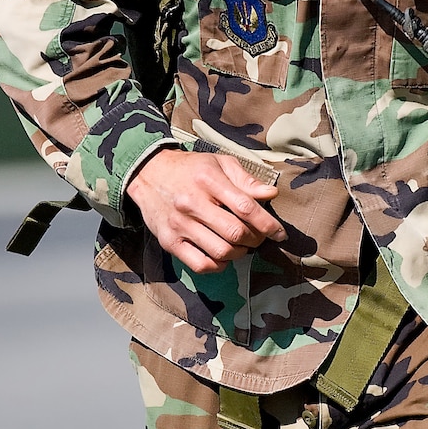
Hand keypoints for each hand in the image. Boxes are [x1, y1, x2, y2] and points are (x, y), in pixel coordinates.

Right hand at [126, 148, 284, 273]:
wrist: (147, 174)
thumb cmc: (191, 169)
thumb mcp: (219, 163)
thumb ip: (246, 179)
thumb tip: (271, 194)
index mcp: (208, 180)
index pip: (246, 207)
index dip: (268, 224)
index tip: (280, 233)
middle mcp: (192, 203)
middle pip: (235, 232)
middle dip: (256, 240)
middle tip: (259, 238)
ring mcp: (179, 225)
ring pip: (221, 251)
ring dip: (239, 253)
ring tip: (242, 245)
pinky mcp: (169, 242)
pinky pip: (200, 264)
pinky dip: (218, 265)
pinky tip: (223, 256)